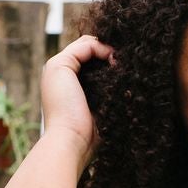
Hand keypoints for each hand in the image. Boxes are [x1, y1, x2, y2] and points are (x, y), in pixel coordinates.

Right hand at [40, 34, 116, 165]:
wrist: (70, 141)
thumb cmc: (89, 134)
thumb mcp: (101, 108)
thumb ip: (108, 91)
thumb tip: (131, 77)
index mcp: (67, 85)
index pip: (90, 61)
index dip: (109, 59)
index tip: (128, 68)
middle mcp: (60, 74)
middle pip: (89, 51)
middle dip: (110, 52)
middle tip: (129, 60)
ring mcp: (56, 67)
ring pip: (88, 45)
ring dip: (108, 49)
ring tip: (124, 62)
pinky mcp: (59, 64)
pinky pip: (86, 46)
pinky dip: (103, 49)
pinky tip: (115, 61)